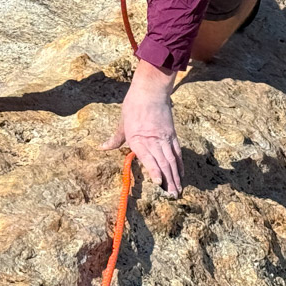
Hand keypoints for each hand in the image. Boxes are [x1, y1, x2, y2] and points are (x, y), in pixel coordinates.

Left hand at [101, 59, 181, 194]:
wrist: (151, 90)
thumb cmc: (133, 105)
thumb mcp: (122, 122)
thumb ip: (115, 139)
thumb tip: (103, 147)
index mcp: (138, 138)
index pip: (149, 157)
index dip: (155, 170)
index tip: (159, 182)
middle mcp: (153, 140)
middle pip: (163, 162)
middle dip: (168, 180)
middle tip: (172, 195)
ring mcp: (165, 137)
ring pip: (172, 159)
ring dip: (176, 176)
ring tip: (178, 190)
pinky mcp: (172, 134)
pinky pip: (177, 152)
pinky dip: (180, 164)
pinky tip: (181, 174)